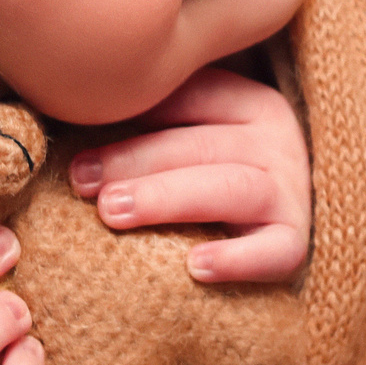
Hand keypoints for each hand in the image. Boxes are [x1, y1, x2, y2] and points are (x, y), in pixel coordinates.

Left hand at [67, 66, 310, 283]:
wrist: (286, 227)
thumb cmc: (214, 180)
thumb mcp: (193, 141)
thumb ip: (152, 125)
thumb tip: (69, 112)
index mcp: (248, 103)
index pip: (191, 97)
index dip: (133, 113)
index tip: (75, 138)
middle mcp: (276, 141)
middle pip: (202, 144)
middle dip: (136, 160)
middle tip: (82, 180)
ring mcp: (290, 192)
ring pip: (232, 188)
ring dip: (169, 197)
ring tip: (114, 212)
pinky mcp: (296, 242)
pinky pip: (275, 250)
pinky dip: (238, 258)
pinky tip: (195, 267)